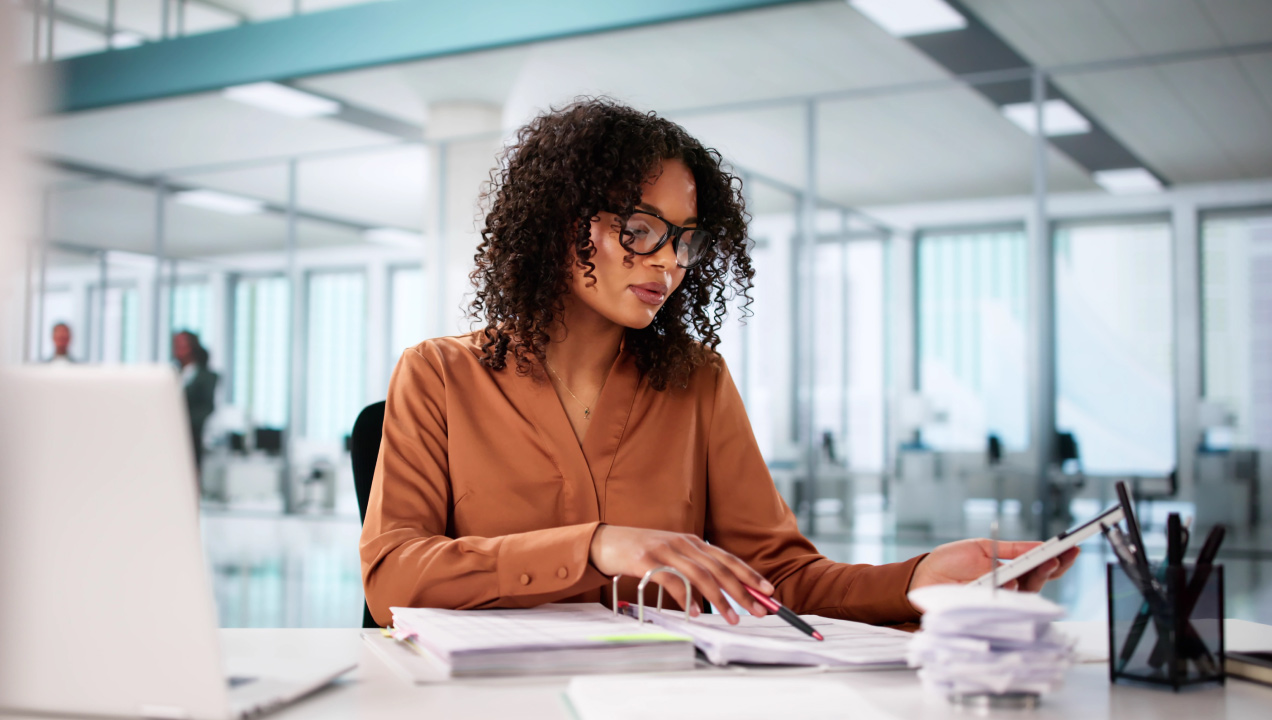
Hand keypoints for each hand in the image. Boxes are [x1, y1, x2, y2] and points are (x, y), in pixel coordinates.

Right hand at [589, 524, 773, 623]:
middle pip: (720, 568)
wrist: (604, 541)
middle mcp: (682, 543)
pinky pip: (671, 580)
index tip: (768, 591)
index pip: (727, 558)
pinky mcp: (646, 560)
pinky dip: (686, 597)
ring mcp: (665, 550)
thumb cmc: (640, 552)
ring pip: (701, 575)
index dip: (750, 574)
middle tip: (759, 609)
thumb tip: (719, 590)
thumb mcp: (671, 554)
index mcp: (692, 541)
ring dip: (719, 599)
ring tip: (732, 618)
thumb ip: (693, 567)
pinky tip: (696, 611)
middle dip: (743, 590)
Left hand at [908, 539, 1078, 592]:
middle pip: (1041, 579)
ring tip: (1048, 561)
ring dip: (1040, 575)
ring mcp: (1002, 597)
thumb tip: (1039, 546)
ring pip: (1029, 590)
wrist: (926, 575)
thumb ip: (1012, 550)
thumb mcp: (983, 548)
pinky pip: (1006, 599)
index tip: (1072, 546)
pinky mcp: (990, 606)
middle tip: (1064, 554)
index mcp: (1011, 568)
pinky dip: (1013, 588)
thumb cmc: (952, 561)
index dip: (1057, 557)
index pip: (1040, 565)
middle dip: (1055, 566)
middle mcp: (1011, 585)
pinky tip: (1018, 579)